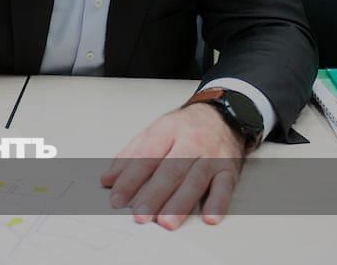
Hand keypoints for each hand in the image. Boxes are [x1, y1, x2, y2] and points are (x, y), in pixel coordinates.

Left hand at [100, 103, 244, 229]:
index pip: (146, 156)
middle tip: (141, 215)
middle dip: (155, 195)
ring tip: (166, 223)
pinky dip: (218, 203)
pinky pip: (225, 187)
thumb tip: (107, 180)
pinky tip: (209, 218)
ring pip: (196, 181)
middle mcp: (191, 142)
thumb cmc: (184, 128)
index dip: (130, 179)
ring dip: (181, 203)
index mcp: (168, 131)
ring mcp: (212, 156)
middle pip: (171, 170)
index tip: (117, 199)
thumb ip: (130, 156)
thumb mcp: (154, 132)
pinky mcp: (229, 169)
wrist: (223, 115)